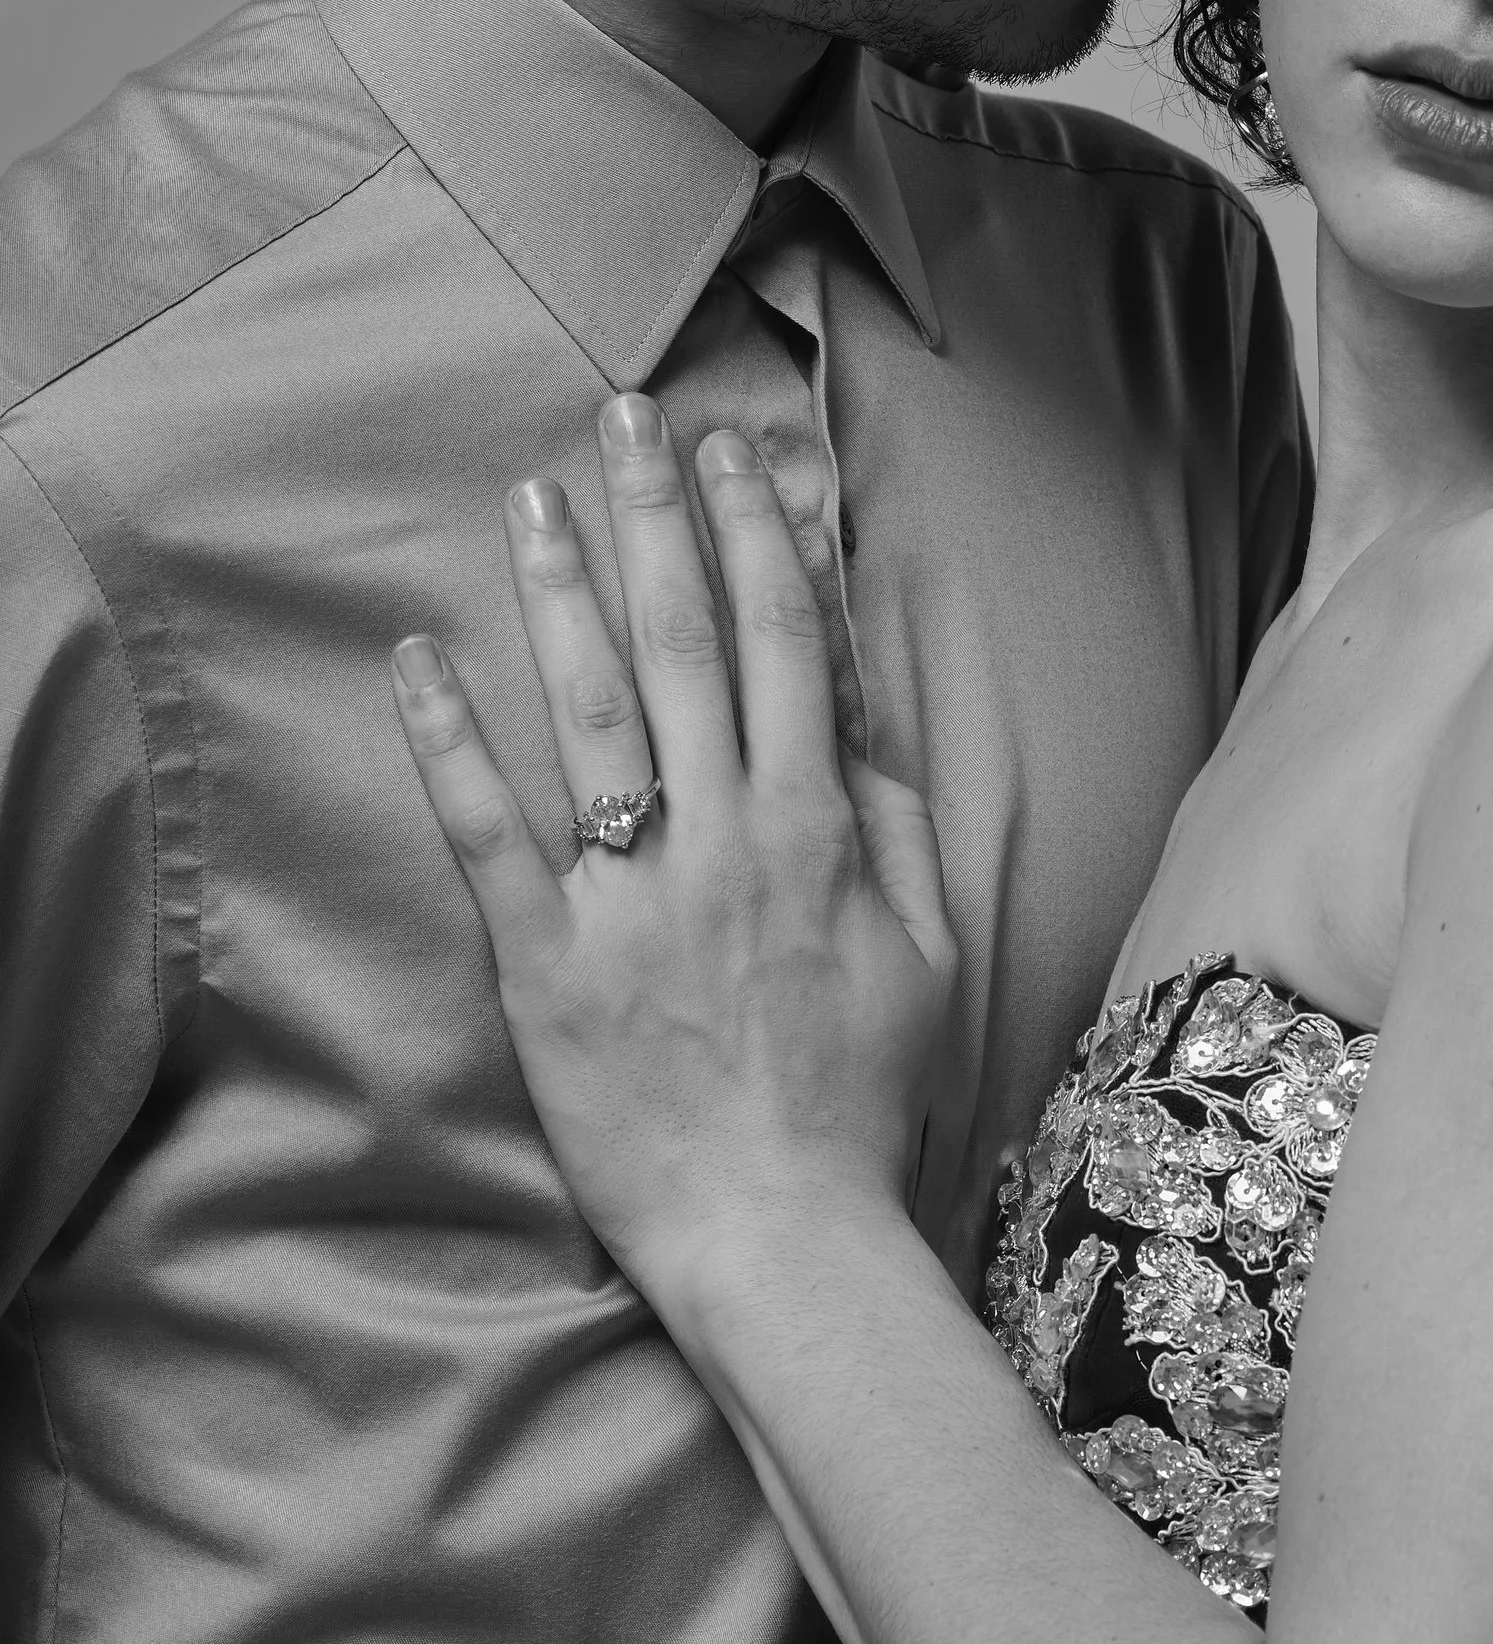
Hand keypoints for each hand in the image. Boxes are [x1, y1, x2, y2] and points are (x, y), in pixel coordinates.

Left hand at [392, 394, 955, 1313]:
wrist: (783, 1229)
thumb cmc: (864, 1096)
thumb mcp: (925, 948)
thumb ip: (893, 820)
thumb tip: (859, 707)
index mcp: (817, 828)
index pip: (787, 643)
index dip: (758, 535)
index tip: (734, 453)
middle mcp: (723, 837)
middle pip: (688, 642)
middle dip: (658, 516)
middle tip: (629, 415)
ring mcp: (628, 896)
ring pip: (590, 710)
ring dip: (558, 590)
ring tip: (530, 495)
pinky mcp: (545, 960)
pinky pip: (485, 832)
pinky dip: (448, 740)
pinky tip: (416, 657)